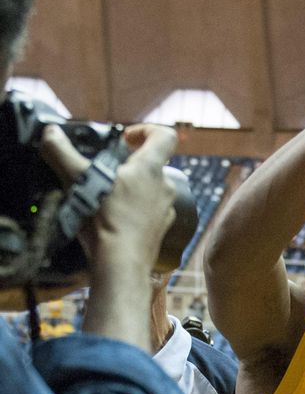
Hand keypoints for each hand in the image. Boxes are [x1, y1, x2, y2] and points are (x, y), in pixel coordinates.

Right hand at [40, 122, 177, 271]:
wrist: (121, 263)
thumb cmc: (105, 220)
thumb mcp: (77, 179)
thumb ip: (60, 152)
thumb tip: (50, 133)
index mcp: (151, 168)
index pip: (165, 136)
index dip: (146, 130)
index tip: (125, 139)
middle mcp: (165, 187)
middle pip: (154, 164)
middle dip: (130, 164)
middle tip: (107, 171)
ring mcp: (165, 210)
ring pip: (151, 190)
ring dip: (132, 188)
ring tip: (107, 196)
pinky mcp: (160, 230)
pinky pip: (149, 213)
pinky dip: (135, 211)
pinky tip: (114, 218)